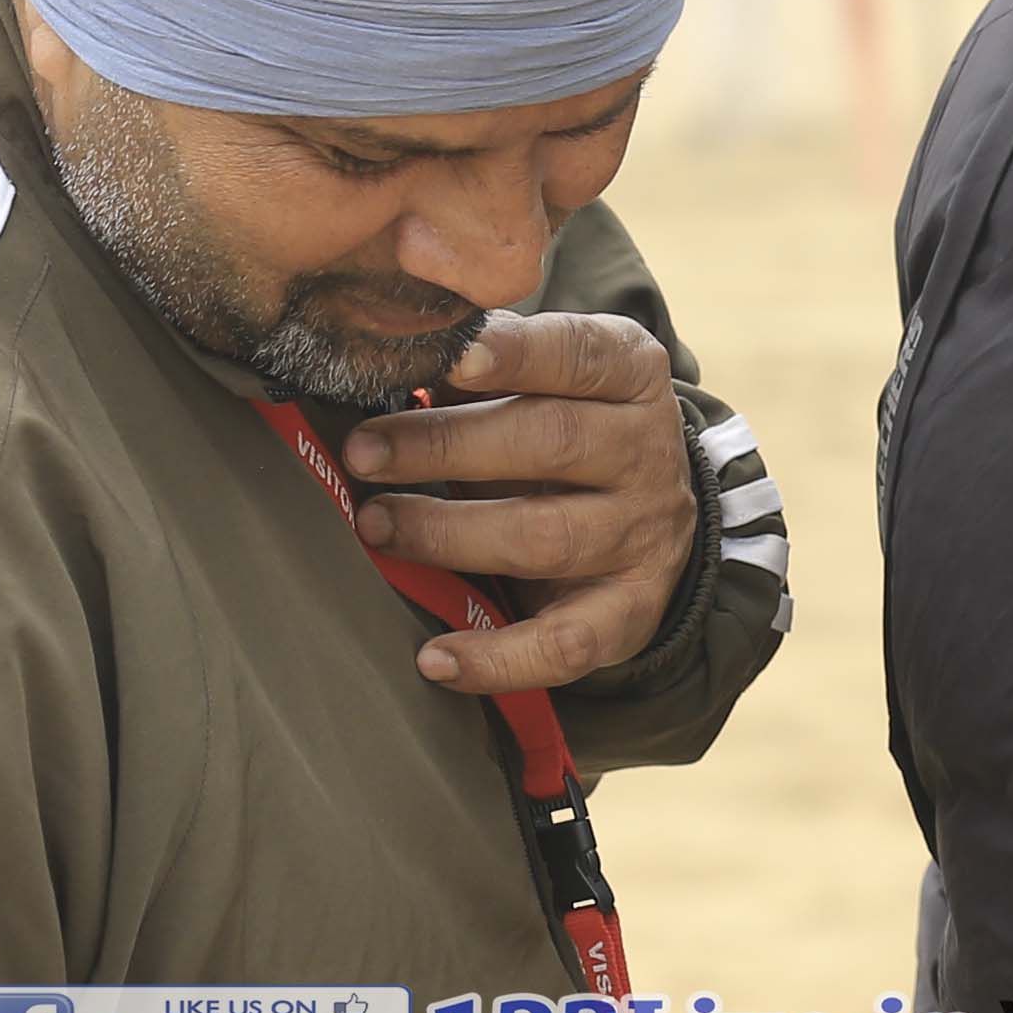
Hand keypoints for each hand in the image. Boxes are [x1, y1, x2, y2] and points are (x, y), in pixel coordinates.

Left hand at [339, 311, 699, 699]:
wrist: (647, 514)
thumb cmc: (560, 430)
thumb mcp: (542, 381)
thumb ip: (478, 368)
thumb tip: (377, 362)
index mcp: (628, 373)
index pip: (576, 353)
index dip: (514, 354)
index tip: (448, 357)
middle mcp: (646, 451)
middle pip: (551, 442)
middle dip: (446, 447)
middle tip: (364, 452)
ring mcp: (642, 536)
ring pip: (547, 538)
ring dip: (449, 535)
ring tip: (376, 525)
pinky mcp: (629, 613)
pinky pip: (565, 645)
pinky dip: (496, 658)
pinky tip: (435, 658)